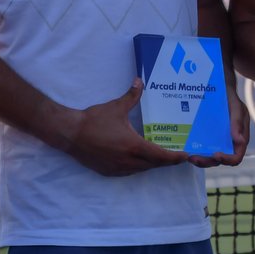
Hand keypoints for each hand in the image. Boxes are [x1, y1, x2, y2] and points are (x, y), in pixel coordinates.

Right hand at [63, 79, 190, 176]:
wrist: (69, 134)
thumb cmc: (94, 120)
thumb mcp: (115, 107)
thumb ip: (132, 96)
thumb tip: (140, 81)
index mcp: (133, 146)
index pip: (160, 156)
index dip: (174, 158)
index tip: (184, 156)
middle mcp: (128, 161)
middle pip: (153, 164)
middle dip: (165, 161)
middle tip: (176, 155)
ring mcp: (117, 169)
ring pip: (141, 169)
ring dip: (151, 164)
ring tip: (160, 156)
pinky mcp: (108, 171)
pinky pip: (129, 172)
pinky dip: (137, 167)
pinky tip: (138, 159)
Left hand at [189, 89, 250, 167]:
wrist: (219, 88)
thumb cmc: (230, 98)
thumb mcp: (237, 107)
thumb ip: (238, 122)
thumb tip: (240, 141)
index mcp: (238, 139)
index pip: (235, 157)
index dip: (227, 159)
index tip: (216, 154)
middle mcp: (227, 144)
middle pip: (218, 161)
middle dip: (206, 161)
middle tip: (194, 158)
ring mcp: (215, 142)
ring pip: (207, 157)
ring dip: (199, 159)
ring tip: (188, 156)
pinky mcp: (205, 137)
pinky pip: (200, 147)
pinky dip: (193, 149)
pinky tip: (184, 147)